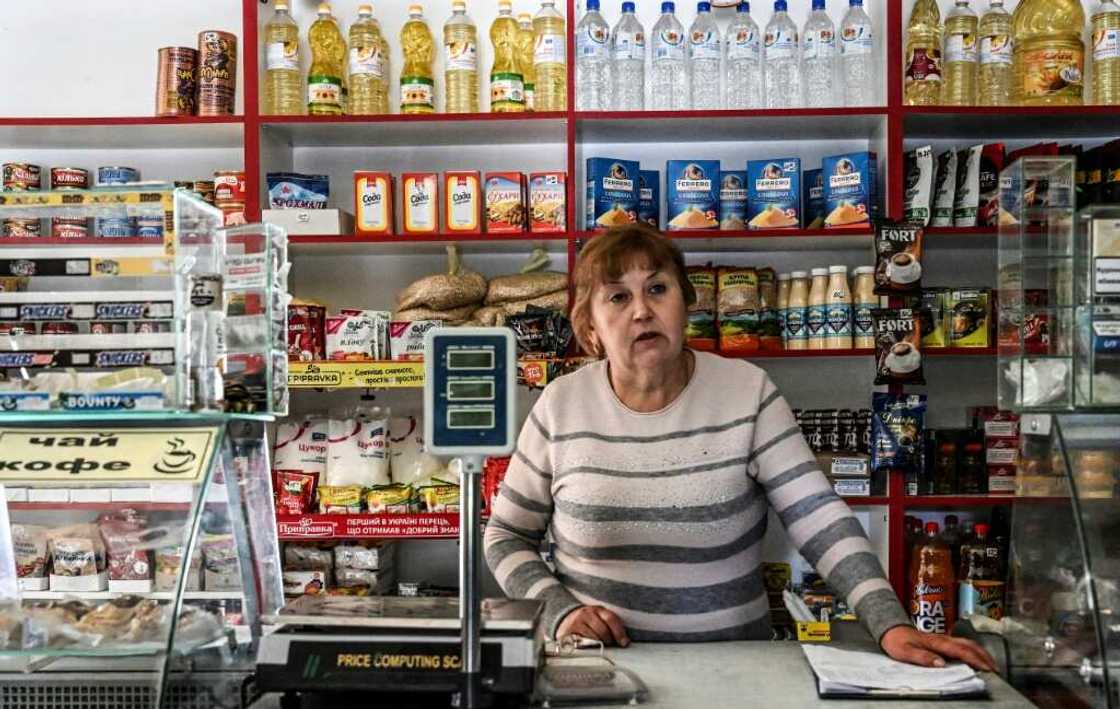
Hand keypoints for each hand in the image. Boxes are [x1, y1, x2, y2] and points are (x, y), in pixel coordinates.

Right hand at [556, 605, 630, 647]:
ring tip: (598, 647)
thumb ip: (610, 626)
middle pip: (603, 630)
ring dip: (598, 645)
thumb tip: (624, 641)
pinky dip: (588, 647)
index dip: (619, 632)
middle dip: (609, 641)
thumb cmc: (587, 622)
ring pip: (593, 638)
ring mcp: (577, 622)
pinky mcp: (568, 631)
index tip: (624, 643)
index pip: (611, 619)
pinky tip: (588, 647)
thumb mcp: (599, 619)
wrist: (565, 619)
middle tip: (609, 646)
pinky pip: (582, 643)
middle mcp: (586, 613)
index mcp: (598, 609)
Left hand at [880, 625, 996, 671]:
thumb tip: (941, 663)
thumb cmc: (897, 641)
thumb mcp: (905, 651)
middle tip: (995, 669)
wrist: (890, 629)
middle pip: (969, 645)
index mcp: (936, 642)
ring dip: (981, 652)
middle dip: (984, 656)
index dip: (976, 659)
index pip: (961, 651)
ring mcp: (943, 638)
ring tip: (991, 663)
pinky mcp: (941, 640)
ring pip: (967, 642)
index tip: (987, 668)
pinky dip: (973, 649)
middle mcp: (942, 638)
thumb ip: (922, 657)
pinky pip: (962, 643)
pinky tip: (975, 655)